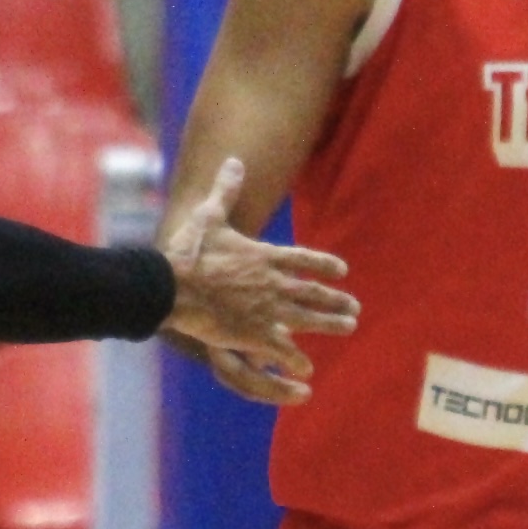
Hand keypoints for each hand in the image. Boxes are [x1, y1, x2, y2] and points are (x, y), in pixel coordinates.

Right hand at [160, 157, 357, 405]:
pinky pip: (281, 349)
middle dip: (336, 299)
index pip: (303, 260)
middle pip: (313, 292)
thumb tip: (234, 160)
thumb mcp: (209, 214)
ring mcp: (265, 310)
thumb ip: (226, 190)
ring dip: (330, 324)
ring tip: (349, 326)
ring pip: (307, 319)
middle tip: (354, 307)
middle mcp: (272, 283)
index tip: (342, 271)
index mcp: (263, 256)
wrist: (172, 286)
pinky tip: (307, 367)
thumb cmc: (189, 250)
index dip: (324, 265)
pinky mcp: (252, 334)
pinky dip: (295, 358)